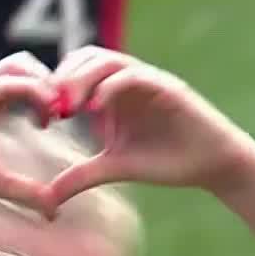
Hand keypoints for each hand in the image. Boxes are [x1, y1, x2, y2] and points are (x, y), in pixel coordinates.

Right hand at [0, 53, 63, 217]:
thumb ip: (24, 191)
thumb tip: (54, 210)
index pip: (25, 80)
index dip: (49, 93)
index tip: (60, 120)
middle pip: (24, 63)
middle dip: (52, 82)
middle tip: (65, 113)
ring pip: (19, 65)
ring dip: (46, 84)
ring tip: (56, 115)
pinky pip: (8, 84)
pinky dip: (34, 93)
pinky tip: (45, 120)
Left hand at [44, 47, 254, 204]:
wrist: (212, 165)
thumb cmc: (167, 162)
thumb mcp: (115, 168)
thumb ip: (82, 176)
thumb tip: (48, 198)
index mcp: (112, 93)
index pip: (75, 70)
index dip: (54, 88)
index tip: (42, 118)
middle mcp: (128, 81)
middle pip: (85, 57)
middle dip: (62, 78)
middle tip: (50, 109)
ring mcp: (148, 80)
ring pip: (106, 60)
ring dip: (82, 78)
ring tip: (68, 107)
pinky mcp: (167, 87)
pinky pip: (133, 76)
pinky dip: (110, 87)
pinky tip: (95, 109)